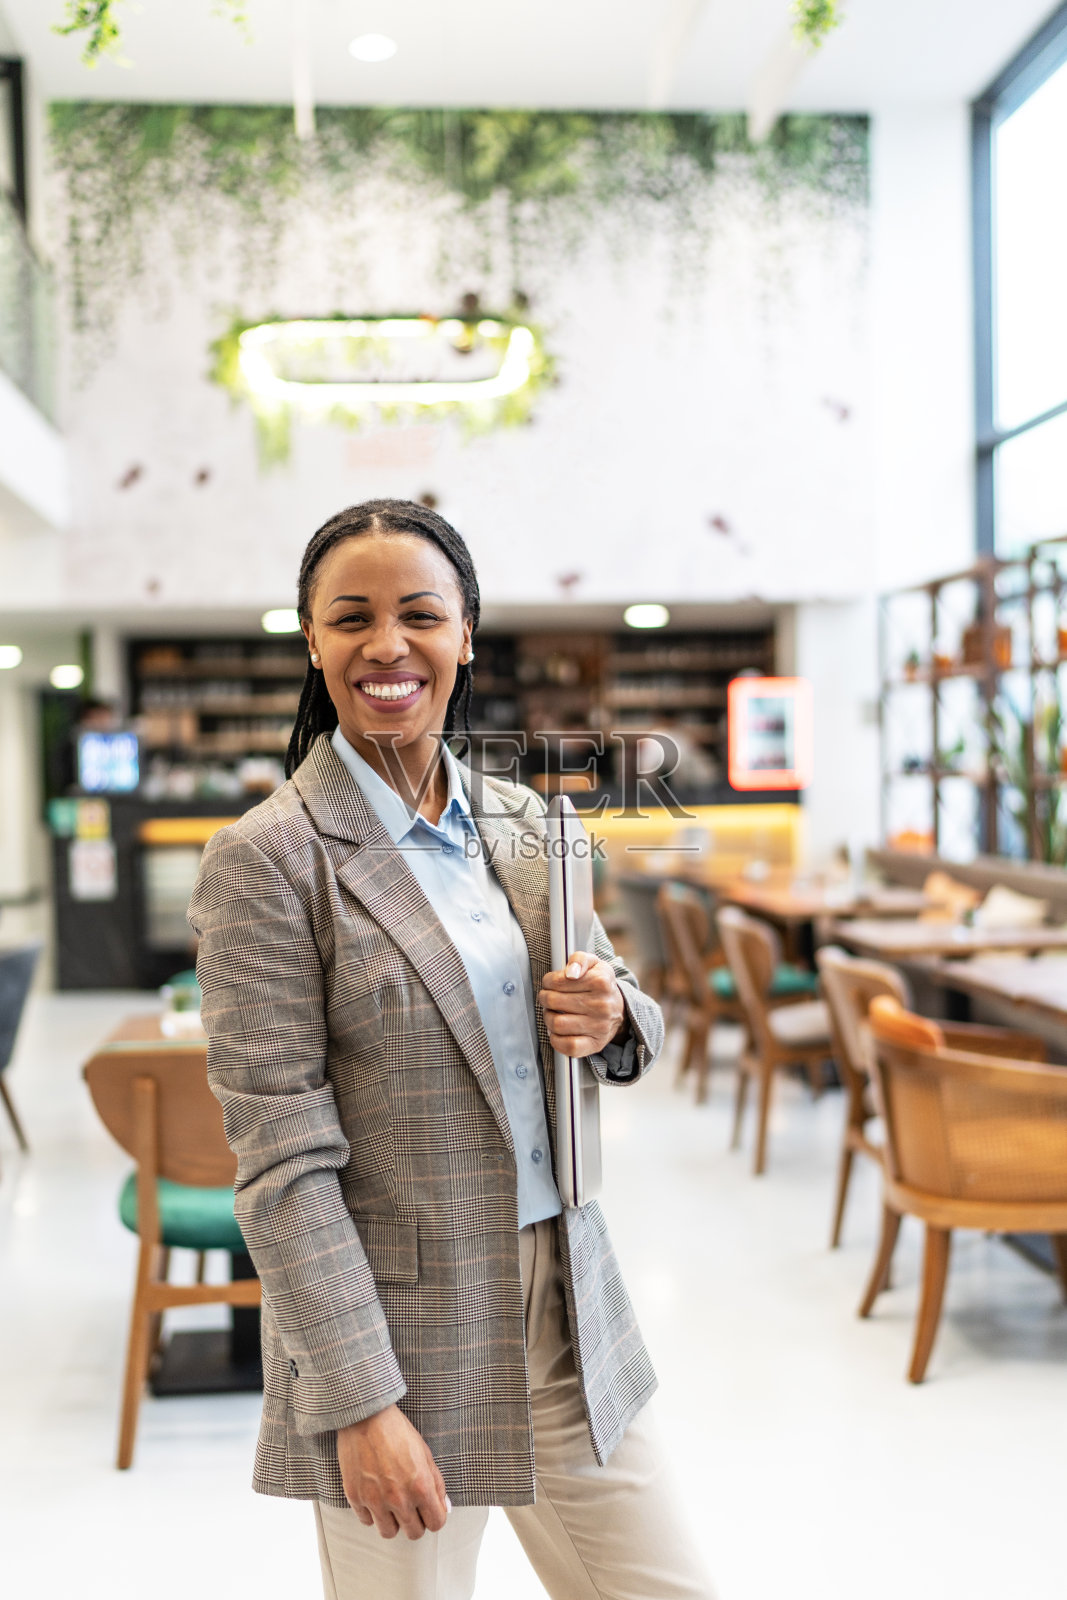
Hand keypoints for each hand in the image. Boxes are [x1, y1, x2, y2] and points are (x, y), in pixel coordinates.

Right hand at [336, 1403, 449, 1539]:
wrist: (366, 1417)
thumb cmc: (397, 1431)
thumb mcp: (425, 1454)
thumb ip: (436, 1483)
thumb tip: (443, 1507)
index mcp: (420, 1487)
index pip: (436, 1524)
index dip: (435, 1518)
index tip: (430, 1512)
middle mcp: (399, 1499)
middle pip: (413, 1533)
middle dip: (416, 1522)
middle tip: (411, 1508)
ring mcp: (375, 1500)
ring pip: (388, 1533)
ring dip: (393, 1522)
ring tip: (391, 1504)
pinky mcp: (355, 1497)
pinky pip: (366, 1521)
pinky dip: (371, 1513)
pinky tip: (374, 1496)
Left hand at [538, 951, 626, 1056]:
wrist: (620, 1009)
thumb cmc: (601, 985)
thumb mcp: (594, 964)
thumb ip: (580, 959)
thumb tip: (570, 973)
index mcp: (601, 981)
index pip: (558, 981)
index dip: (548, 981)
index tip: (550, 983)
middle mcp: (602, 1005)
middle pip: (554, 1001)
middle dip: (545, 998)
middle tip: (548, 998)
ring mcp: (600, 1026)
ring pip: (557, 1024)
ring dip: (548, 1018)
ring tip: (553, 1013)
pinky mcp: (595, 1044)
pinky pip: (568, 1046)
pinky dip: (556, 1039)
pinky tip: (558, 1031)